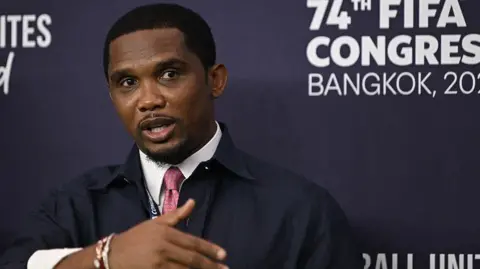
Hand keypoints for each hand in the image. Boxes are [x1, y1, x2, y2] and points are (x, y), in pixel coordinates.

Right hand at [108, 199, 227, 268]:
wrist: (111, 255)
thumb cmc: (135, 238)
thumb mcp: (155, 223)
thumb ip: (176, 215)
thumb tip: (193, 202)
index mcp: (165, 233)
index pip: (192, 242)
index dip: (209, 248)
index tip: (223, 254)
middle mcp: (163, 248)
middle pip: (191, 258)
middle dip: (209, 265)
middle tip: (225, 268)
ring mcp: (157, 264)